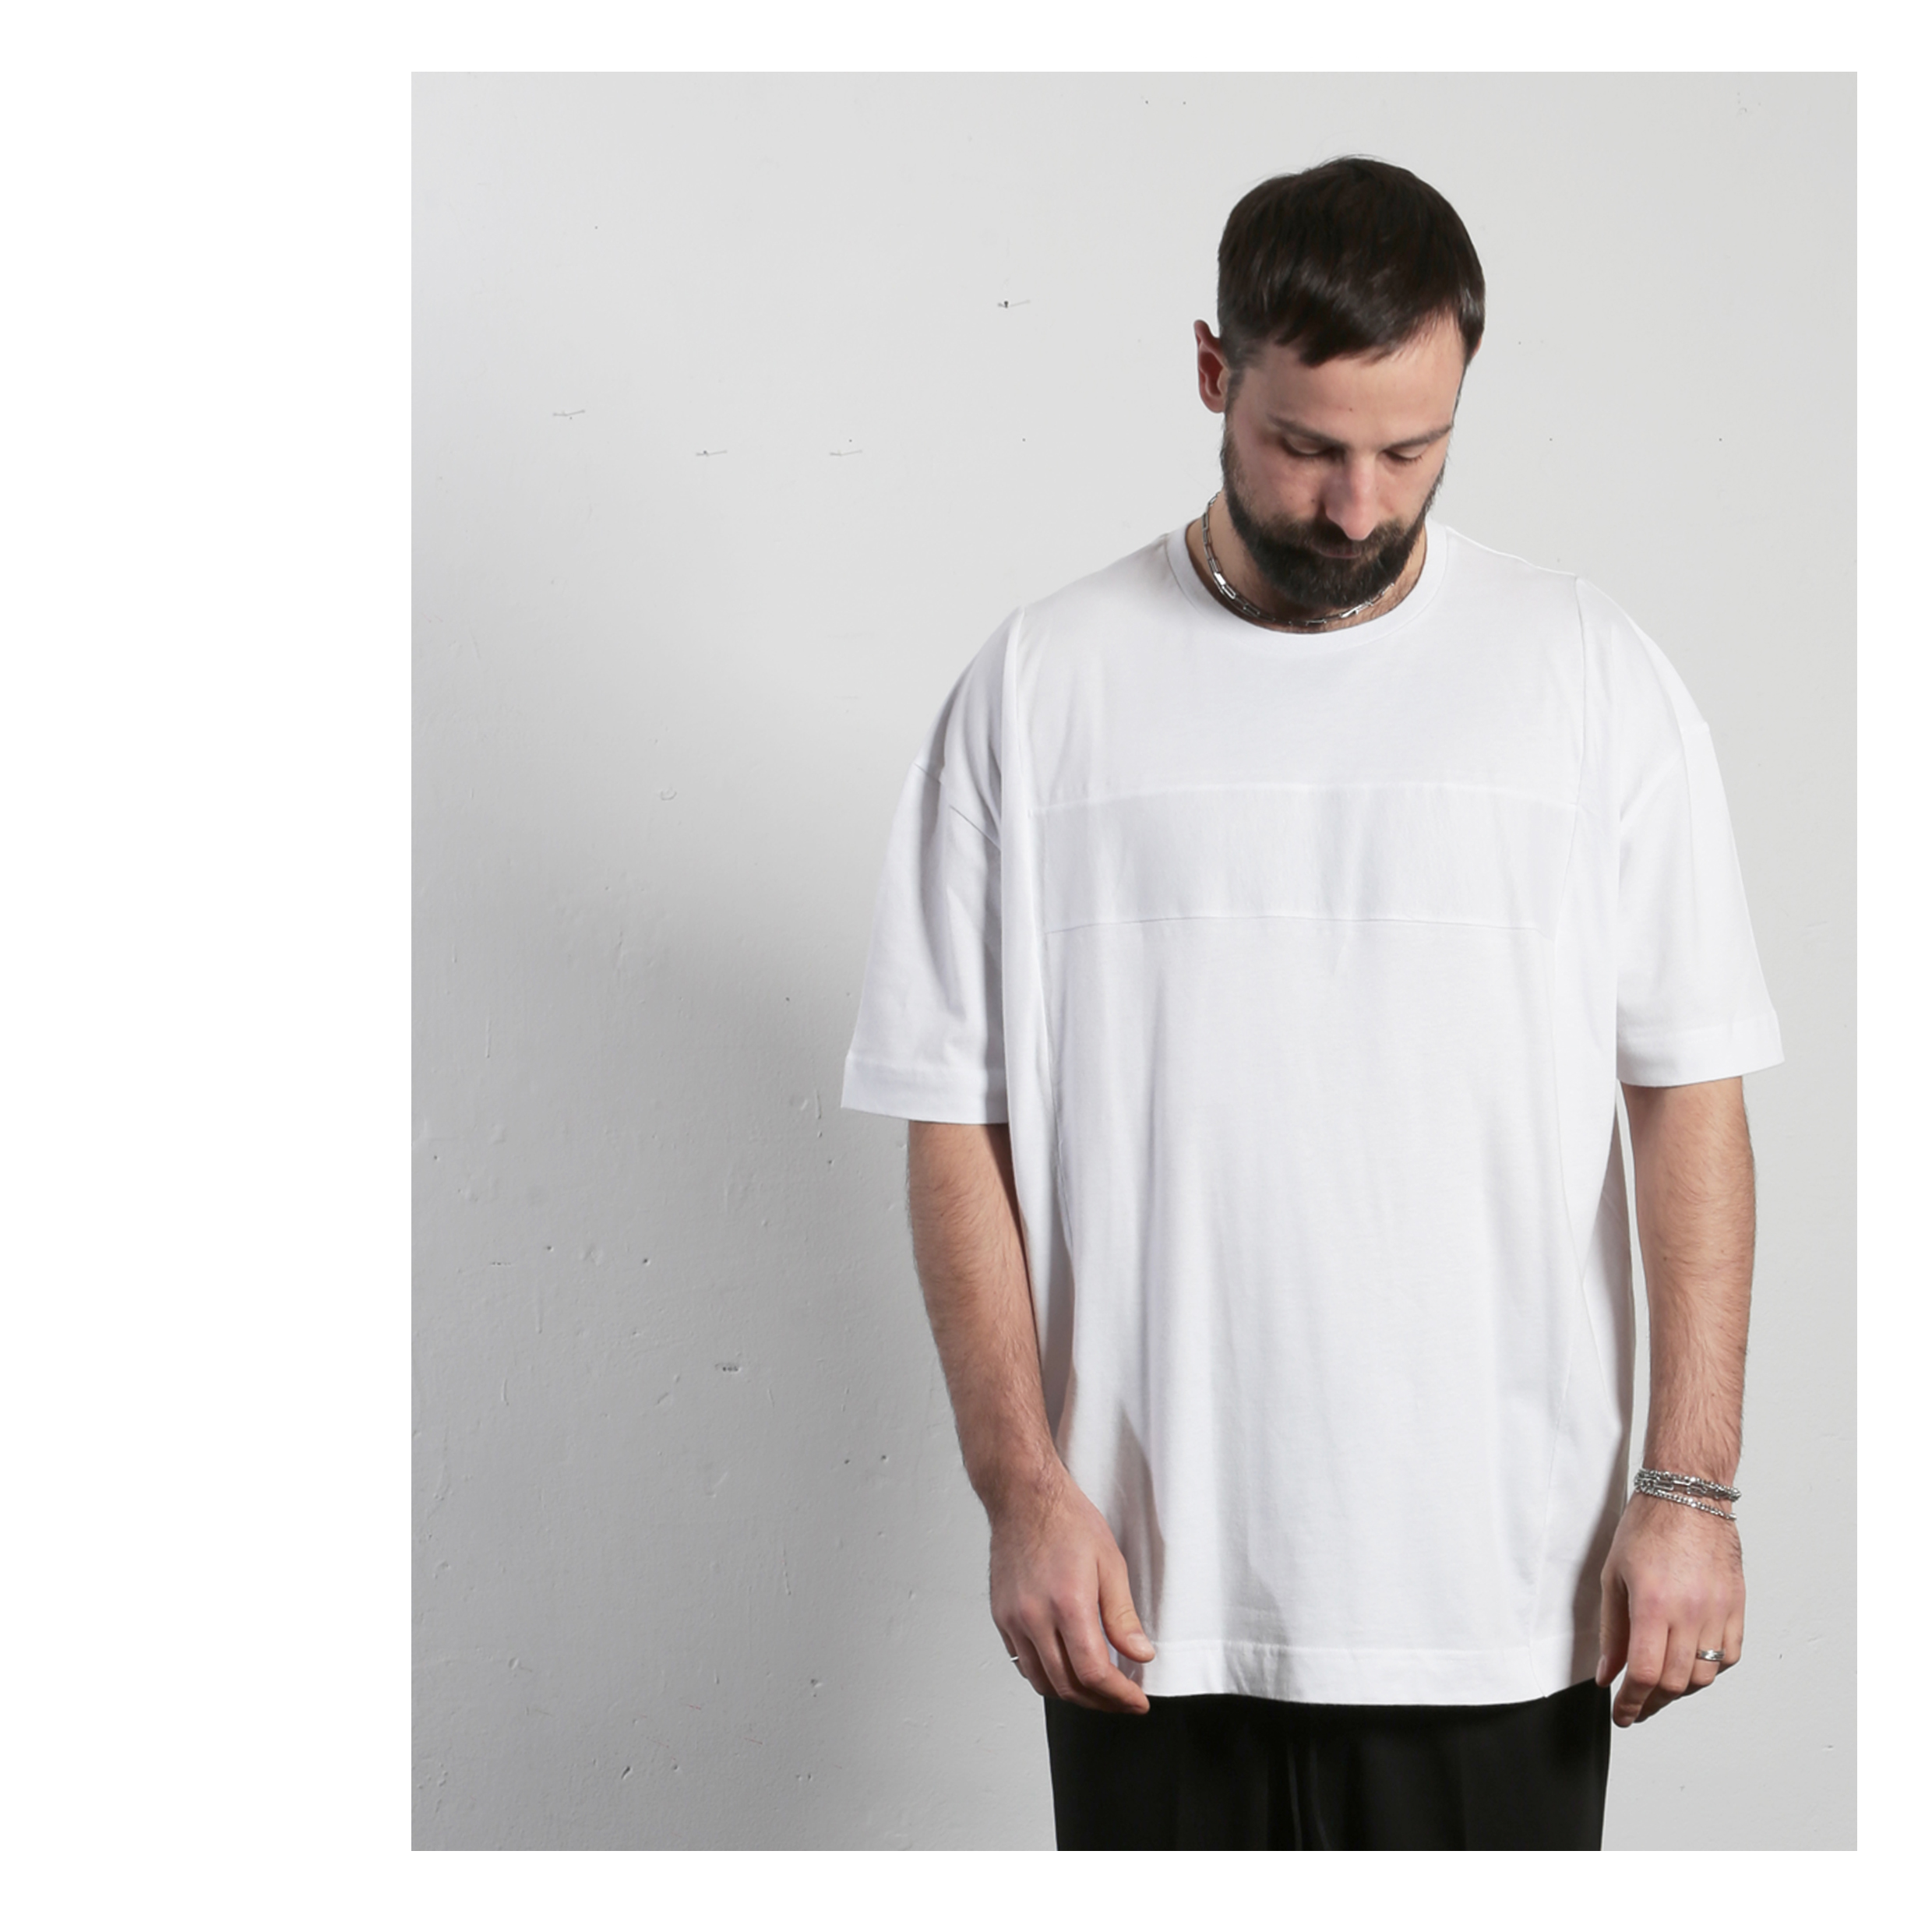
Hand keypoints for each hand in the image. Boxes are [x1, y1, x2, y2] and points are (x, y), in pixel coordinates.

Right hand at [988, 1464, 1156, 1712]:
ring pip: (1041, 1681)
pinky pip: (1022, 1662)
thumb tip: (1139, 1654)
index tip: (1136, 1701)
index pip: (1093, 1673)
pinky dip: (1045, 1674)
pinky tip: (1064, 1665)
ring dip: (1071, 1693)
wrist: (1023, 1496)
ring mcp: (1013, 1619)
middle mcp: (1035, 1617)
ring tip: (1096, 1688)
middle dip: (1100, 1702)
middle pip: (1067, 1686)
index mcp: (1067, 1604)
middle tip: (1122, 1699)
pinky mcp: (1001, 1616)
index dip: (1119, 1696)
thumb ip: (1123, 1616)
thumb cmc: (1066, 1519)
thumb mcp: (1110, 1562)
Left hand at [1596, 1491, 1743, 1726]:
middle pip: (1676, 1683)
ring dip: (1681, 1691)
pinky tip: (1691, 1666)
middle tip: (1636, 1707)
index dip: (1632, 1702)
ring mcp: (1719, 1612)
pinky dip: (1710, 1670)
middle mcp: (1690, 1612)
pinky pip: (1729, 1657)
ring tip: (1660, 1689)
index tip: (1622, 1713)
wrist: (1689, 1495)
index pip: (1645, 1674)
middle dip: (1652, 1703)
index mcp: (1654, 1604)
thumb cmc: (1648, 1527)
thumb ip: (1611, 1631)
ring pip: (1705, 1676)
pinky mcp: (1737, 1608)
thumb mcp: (1613, 1576)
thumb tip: (1607, 1674)